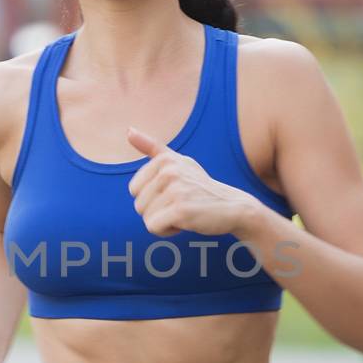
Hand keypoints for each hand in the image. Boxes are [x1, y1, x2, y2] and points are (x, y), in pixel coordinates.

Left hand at [126, 126, 261, 237]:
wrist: (233, 207)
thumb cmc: (201, 187)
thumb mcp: (179, 162)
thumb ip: (153, 147)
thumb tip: (128, 130)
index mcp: (165, 160)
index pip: (134, 189)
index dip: (151, 198)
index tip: (173, 194)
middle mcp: (169, 171)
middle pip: (138, 205)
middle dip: (156, 212)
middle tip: (181, 205)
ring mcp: (175, 190)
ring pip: (146, 218)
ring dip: (163, 222)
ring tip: (184, 213)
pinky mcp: (180, 210)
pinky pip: (154, 228)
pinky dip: (167, 231)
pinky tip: (185, 223)